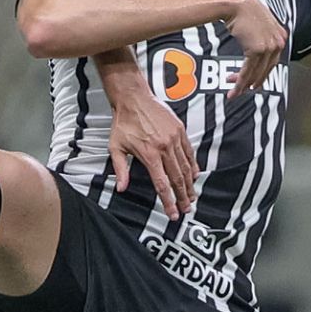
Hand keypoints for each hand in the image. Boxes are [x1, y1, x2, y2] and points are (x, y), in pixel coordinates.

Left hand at [109, 92, 198, 220]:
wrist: (133, 98)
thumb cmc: (123, 122)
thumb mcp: (116, 147)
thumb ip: (120, 169)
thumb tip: (121, 188)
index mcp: (149, 154)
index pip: (162, 184)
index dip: (168, 201)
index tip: (172, 213)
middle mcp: (164, 148)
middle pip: (177, 179)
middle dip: (183, 197)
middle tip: (186, 210)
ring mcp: (174, 138)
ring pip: (186, 167)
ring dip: (190, 185)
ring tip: (192, 197)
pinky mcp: (180, 130)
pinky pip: (189, 152)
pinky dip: (193, 165)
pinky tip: (194, 175)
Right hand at [227, 0, 287, 96]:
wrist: (236, 2)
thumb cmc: (243, 9)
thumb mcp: (258, 24)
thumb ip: (260, 36)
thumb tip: (253, 49)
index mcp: (280, 37)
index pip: (271, 62)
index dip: (260, 74)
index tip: (251, 82)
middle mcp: (278, 42)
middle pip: (265, 70)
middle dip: (251, 82)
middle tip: (241, 90)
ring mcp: (269, 47)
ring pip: (256, 73)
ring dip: (243, 85)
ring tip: (234, 93)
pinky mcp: (257, 49)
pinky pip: (247, 70)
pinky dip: (240, 81)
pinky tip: (234, 87)